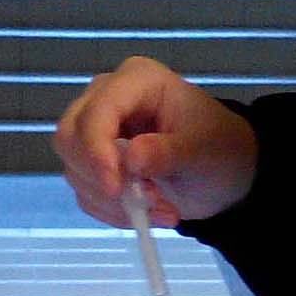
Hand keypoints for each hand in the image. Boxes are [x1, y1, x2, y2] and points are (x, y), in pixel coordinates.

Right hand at [53, 56, 259, 227]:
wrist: (225, 171)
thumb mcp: (205, 150)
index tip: (115, 189)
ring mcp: (96, 130)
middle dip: (101, 177)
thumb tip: (132, 158)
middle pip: (70, 136)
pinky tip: (147, 214)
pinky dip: (111, 211)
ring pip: (73, 168)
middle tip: (144, 202)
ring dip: (113, 201)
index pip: (97, 111)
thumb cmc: (220, 147)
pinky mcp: (94, 162)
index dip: (98, 151)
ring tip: (162, 209)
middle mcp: (106, 98)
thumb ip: (169, 152)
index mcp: (137, 81)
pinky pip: (84, 191)